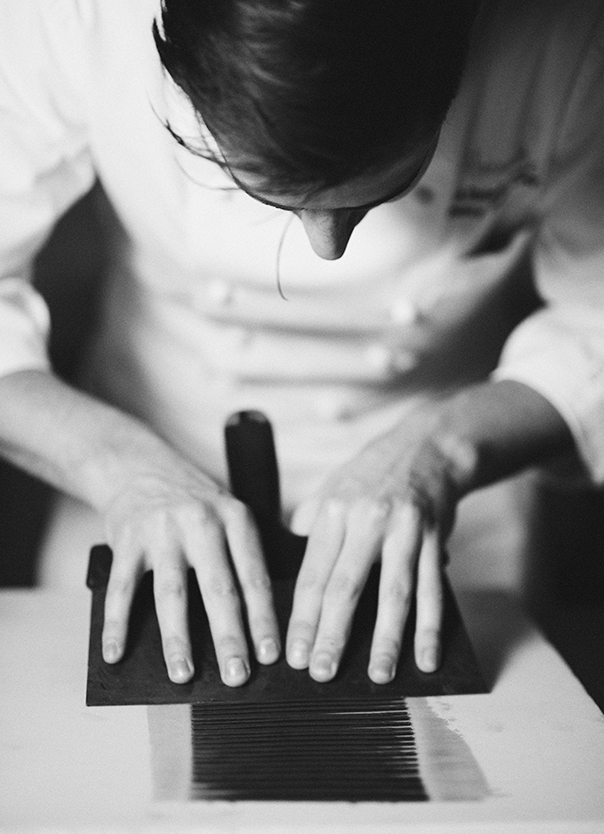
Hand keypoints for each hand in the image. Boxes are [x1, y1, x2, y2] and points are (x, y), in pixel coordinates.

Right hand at [100, 448, 279, 685]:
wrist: (140, 467)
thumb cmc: (194, 503)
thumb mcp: (229, 513)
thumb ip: (245, 555)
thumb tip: (263, 620)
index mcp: (236, 518)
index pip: (254, 576)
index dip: (264, 619)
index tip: (270, 655)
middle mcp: (202, 522)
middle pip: (219, 588)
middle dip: (229, 637)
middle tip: (236, 676)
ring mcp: (162, 531)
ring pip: (172, 593)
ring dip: (177, 639)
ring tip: (183, 674)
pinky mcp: (127, 539)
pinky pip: (121, 588)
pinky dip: (117, 624)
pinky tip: (116, 652)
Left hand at [286, 402, 472, 683]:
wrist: (426, 448)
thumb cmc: (371, 475)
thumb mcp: (331, 489)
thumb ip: (309, 526)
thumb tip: (285, 562)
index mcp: (333, 512)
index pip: (312, 574)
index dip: (301, 618)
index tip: (293, 654)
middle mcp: (367, 520)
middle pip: (346, 587)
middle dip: (332, 635)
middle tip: (322, 673)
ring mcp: (404, 530)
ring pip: (393, 593)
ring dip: (386, 640)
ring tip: (378, 675)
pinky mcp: (435, 539)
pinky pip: (432, 589)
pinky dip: (430, 627)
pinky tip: (426, 657)